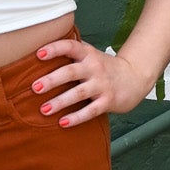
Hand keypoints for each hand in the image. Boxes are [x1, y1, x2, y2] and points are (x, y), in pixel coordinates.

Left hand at [30, 39, 149, 125]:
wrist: (135, 77)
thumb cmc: (104, 67)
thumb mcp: (90, 54)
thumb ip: (71, 52)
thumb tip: (40, 49)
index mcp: (88, 54)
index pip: (70, 46)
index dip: (54, 49)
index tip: (38, 54)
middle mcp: (94, 67)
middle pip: (71, 72)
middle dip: (52, 80)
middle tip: (35, 87)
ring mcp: (102, 85)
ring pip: (79, 93)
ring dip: (60, 102)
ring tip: (44, 109)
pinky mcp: (108, 101)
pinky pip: (91, 110)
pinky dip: (77, 117)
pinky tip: (63, 122)